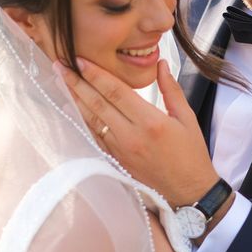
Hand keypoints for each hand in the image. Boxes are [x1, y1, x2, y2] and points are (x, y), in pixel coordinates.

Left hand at [58, 58, 219, 207]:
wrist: (188, 192)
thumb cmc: (191, 154)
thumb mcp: (187, 118)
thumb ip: (171, 89)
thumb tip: (161, 64)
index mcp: (150, 122)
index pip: (116, 92)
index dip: (96, 74)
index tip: (80, 59)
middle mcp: (131, 135)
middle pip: (97, 104)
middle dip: (77, 82)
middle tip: (61, 64)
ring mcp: (120, 150)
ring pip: (91, 120)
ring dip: (75, 99)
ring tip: (61, 81)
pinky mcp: (115, 160)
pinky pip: (94, 136)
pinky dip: (81, 120)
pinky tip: (71, 108)